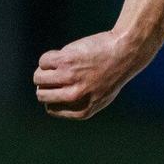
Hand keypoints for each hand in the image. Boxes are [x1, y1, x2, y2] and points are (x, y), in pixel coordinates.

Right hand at [33, 29, 150, 119]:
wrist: (125, 53)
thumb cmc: (113, 74)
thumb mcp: (100, 97)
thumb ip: (79, 104)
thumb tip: (49, 102)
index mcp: (83, 110)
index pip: (51, 109)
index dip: (53, 97)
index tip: (60, 86)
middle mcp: (75, 97)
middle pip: (41, 95)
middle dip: (44, 85)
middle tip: (56, 75)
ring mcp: (69, 78)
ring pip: (38, 78)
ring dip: (44, 70)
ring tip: (59, 64)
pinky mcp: (65, 61)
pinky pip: (43, 61)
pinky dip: (50, 57)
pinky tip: (63, 55)